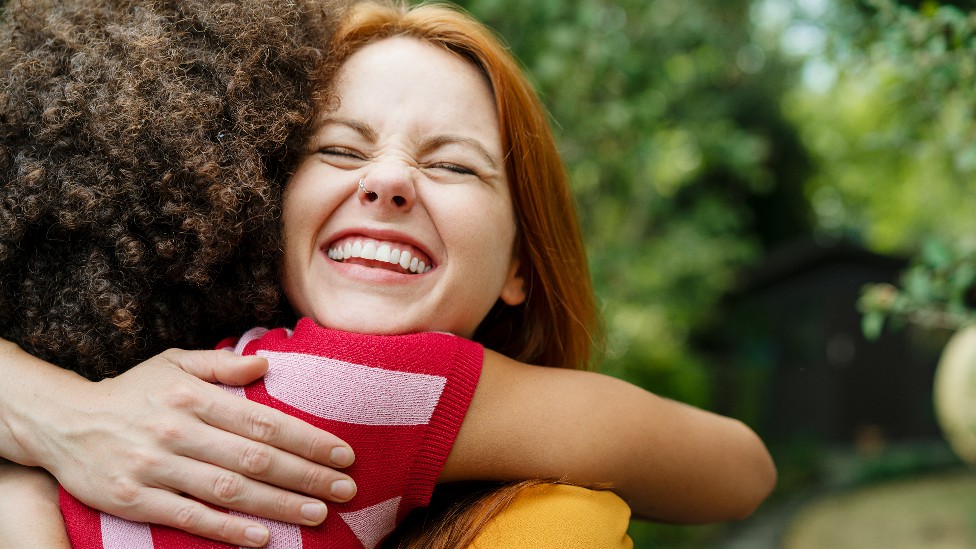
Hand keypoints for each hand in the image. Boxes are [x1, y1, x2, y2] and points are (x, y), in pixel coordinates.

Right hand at [10, 348, 356, 546]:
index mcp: (192, 396)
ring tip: (320, 513)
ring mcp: (155, 467)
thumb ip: (221, 364)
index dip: (307, 439)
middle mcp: (177, 430)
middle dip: (307, 474)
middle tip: (347, 487)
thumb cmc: (131, 391)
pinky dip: (229, 529)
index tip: (343, 452)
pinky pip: (190, 517)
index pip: (263, 421)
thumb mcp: (173, 363)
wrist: (62, 423)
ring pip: (229, 490)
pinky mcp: (134, 499)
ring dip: (279, 504)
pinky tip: (264, 537)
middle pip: (255, 458)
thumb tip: (266, 365)